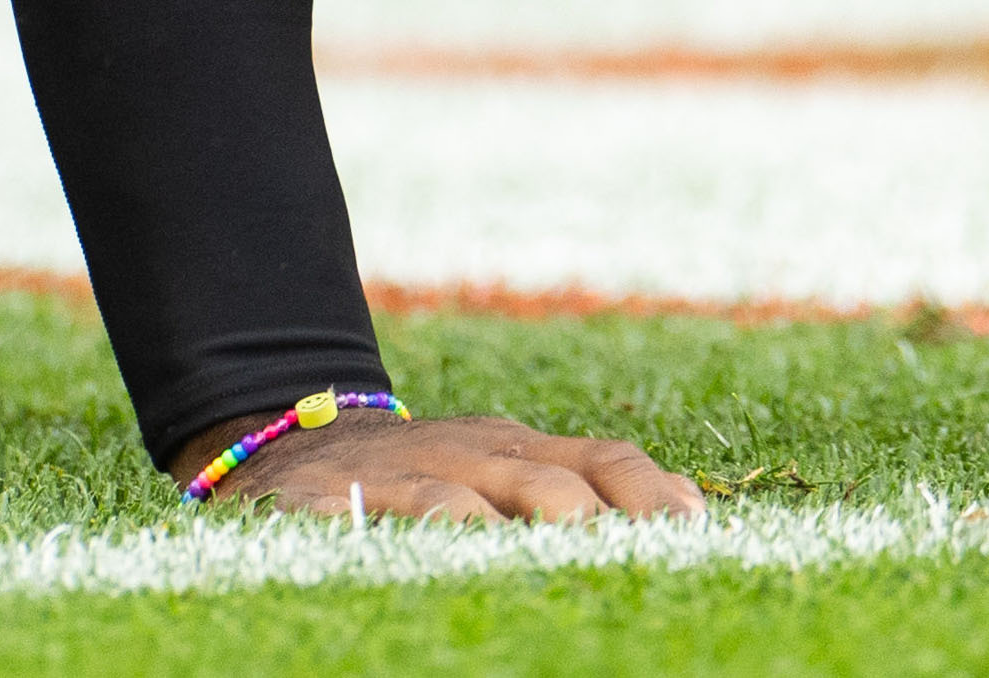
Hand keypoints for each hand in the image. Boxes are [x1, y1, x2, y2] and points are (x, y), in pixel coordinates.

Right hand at [195, 407, 706, 522]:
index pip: (599, 459)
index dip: (644, 491)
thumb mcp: (509, 467)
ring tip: (508, 548)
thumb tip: (687, 510)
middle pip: (537, 479)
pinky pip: (351, 521)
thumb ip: (587, 482)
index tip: (690, 529)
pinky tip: (400, 553)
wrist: (297, 435)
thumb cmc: (433, 470)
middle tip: (601, 543)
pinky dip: (375, 532)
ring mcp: (397, 477)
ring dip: (482, 523)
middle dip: (574, 510)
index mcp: (519, 447)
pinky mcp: (326, 504)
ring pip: (447, 499)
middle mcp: (468, 454)